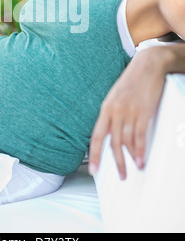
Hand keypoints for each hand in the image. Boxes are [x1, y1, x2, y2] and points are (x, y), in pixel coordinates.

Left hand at [88, 48, 168, 179]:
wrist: (148, 64)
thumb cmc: (133, 79)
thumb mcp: (116, 95)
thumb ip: (112, 112)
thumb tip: (110, 130)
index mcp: (106, 107)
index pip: (97, 136)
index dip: (94, 154)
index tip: (93, 169)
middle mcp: (115, 111)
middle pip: (113, 143)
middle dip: (116, 162)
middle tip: (121, 176)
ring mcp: (129, 112)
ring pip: (127, 142)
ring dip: (130, 159)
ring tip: (134, 168)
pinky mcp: (143, 112)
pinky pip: (139, 136)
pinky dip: (140, 150)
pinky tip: (141, 159)